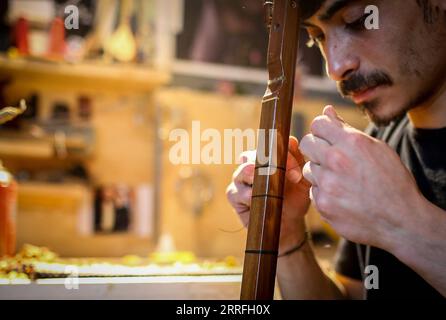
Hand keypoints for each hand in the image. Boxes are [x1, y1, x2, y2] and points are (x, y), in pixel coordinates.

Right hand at [226, 137, 310, 247]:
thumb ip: (299, 159)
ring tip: (261, 181)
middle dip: (265, 163)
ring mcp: (240, 179)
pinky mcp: (234, 196)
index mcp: (267, 157)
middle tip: (277, 172)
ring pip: (242, 171)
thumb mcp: (303, 178)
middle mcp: (251, 164)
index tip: (295, 171)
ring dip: (252, 175)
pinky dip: (245, 194)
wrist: (288, 223)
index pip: (270, 146)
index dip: (281, 154)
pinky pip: (235, 191)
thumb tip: (291, 142)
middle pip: (252, 155)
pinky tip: (252, 197)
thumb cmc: (295, 197)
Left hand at [299, 106, 422, 249]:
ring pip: (309, 169)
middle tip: (329, 157)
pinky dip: (324, 192)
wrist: (401, 220)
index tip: (327, 137)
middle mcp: (336, 160)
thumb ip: (347, 129)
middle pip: (306, 143)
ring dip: (320, 172)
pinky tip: (342, 196)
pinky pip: (313, 190)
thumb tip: (326, 110)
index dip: (321, 129)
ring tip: (341, 180)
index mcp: (352, 142)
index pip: (318, 124)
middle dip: (315, 148)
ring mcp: (328, 184)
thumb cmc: (392, 181)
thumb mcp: (377, 149)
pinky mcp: (323, 204)